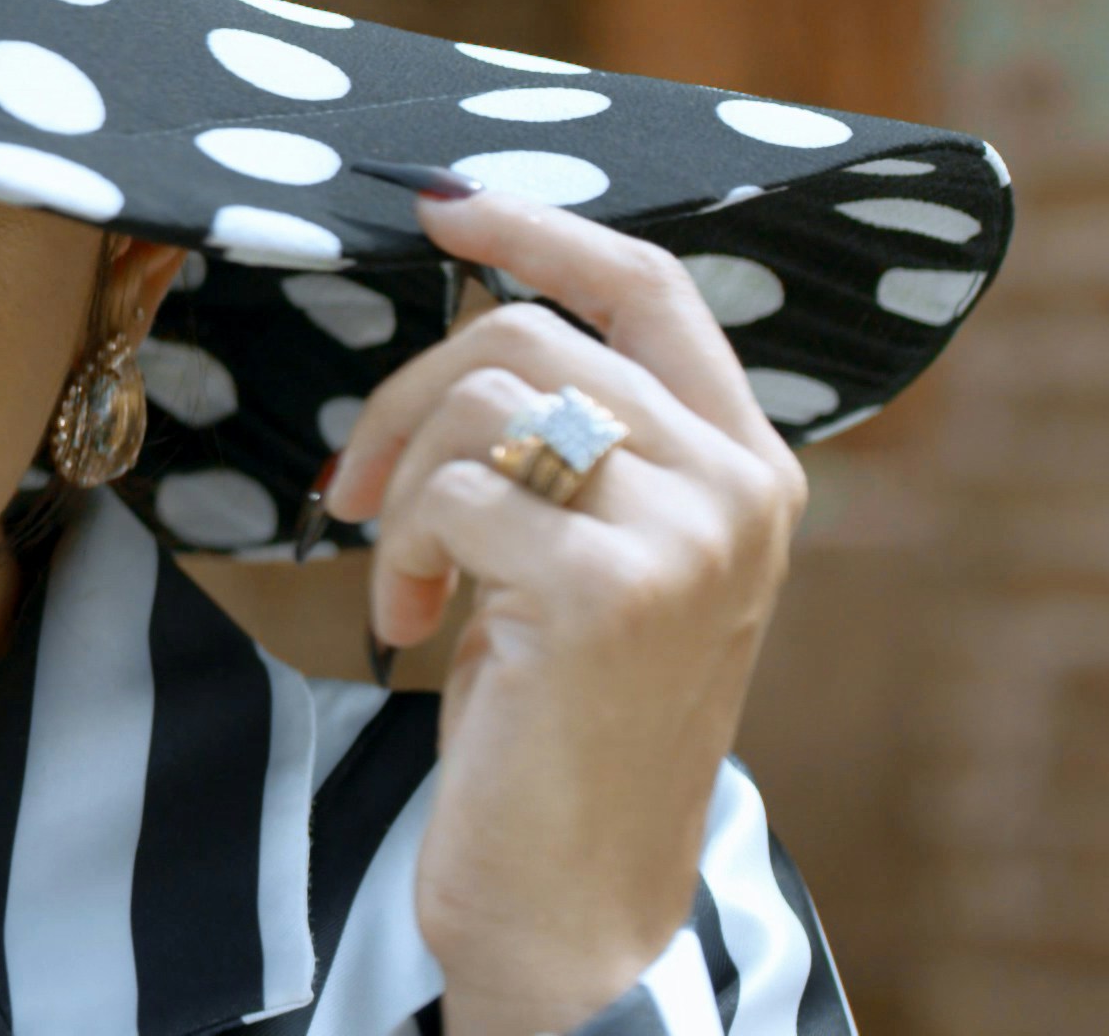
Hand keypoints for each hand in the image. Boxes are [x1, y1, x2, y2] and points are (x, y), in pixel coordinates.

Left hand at [316, 182, 805, 1033]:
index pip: (654, 287)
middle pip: (533, 334)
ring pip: (486, 399)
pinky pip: (452, 493)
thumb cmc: (562, 726)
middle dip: (410, 395)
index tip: (441, 207)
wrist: (576, 901)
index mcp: (752, 468)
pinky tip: (415, 623)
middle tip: (355, 485)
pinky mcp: (609, 590)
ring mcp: (686, 537)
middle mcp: (740, 491)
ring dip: (403, 483)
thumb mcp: (595, 558)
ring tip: (406, 579)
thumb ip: (585, 442)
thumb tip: (480, 299)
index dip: (541, 229)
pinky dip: (402, 551)